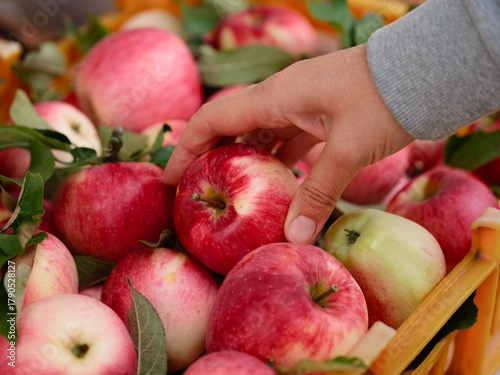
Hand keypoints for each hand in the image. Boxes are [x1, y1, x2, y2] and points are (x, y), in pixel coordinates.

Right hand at [164, 44, 414, 242]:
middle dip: (210, 156)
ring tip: (231, 193)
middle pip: (231, 126)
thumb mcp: (350, 148)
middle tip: (196, 190)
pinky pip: (287, 139)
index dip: (186, 147)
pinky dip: (277, 161)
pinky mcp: (321, 115)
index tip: (169, 177)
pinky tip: (276, 184)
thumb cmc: (386, 98)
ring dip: (244, 161)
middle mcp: (283, 98)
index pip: (214, 119)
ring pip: (260, 134)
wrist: (424, 72)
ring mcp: (302, 105)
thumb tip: (293, 238)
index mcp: (277, 96)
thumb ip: (319, 192)